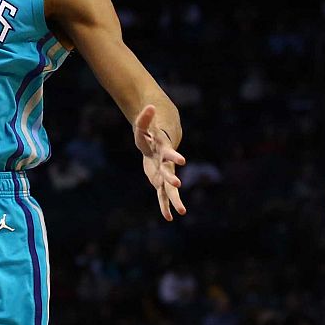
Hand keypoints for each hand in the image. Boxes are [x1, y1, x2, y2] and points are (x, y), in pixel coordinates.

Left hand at [133, 104, 187, 220]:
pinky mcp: (159, 181)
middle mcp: (166, 163)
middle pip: (169, 172)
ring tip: (181, 211)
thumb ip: (145, 118)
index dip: (174, 155)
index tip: (182, 160)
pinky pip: (162, 195)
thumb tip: (150, 106)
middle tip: (178, 184)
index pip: (169, 153)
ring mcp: (164, 173)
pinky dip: (164, 205)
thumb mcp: (143, 126)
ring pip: (169, 188)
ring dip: (174, 199)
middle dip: (172, 178)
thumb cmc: (150, 134)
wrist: (160, 143)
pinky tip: (168, 217)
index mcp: (163, 150)